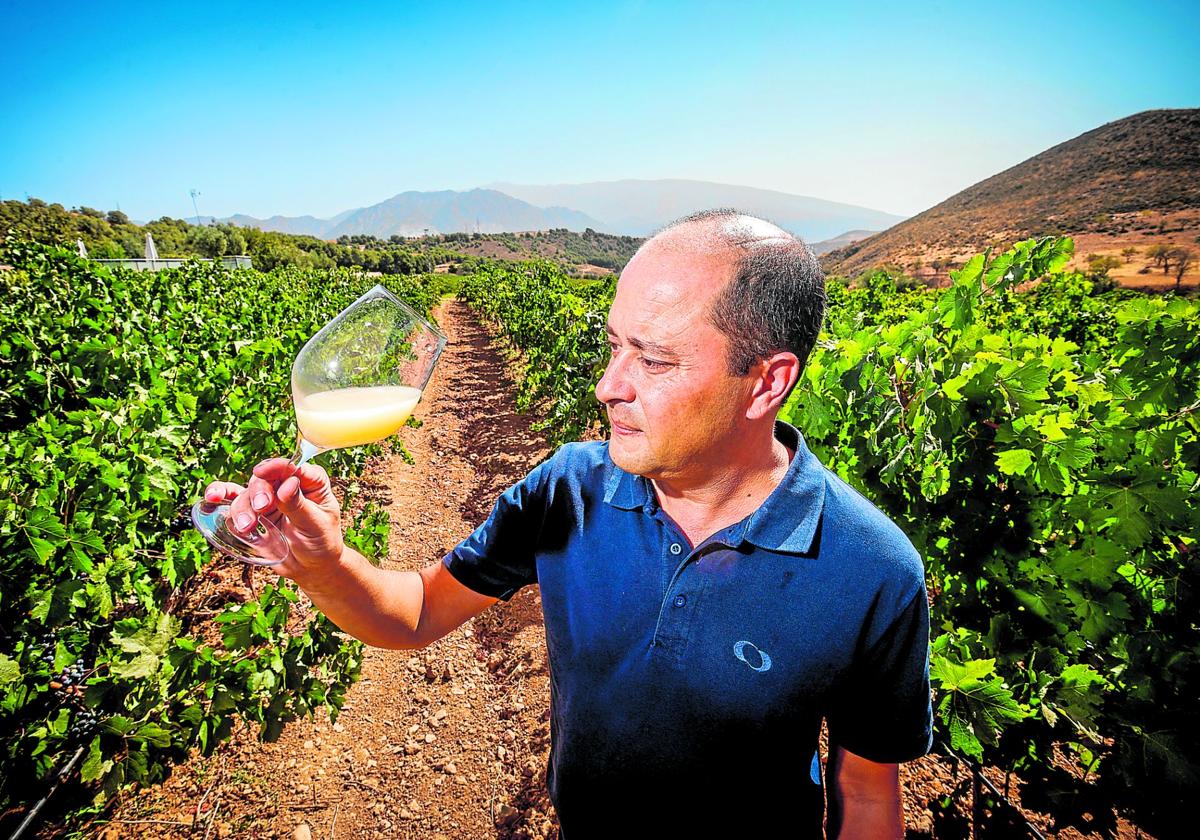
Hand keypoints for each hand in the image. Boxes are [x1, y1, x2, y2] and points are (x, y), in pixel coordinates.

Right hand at [203, 458, 344, 584]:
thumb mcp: (315, 524)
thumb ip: (299, 505)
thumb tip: (287, 484)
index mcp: (310, 482)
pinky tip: (211, 499)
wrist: (311, 568)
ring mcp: (268, 499)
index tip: (263, 472)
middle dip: (258, 491)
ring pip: (247, 493)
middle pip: (265, 478)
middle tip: (261, 507)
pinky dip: (220, 496)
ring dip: (242, 508)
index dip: (277, 467)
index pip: (292, 467)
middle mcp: (286, 486)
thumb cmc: (321, 543)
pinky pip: (232, 500)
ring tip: (247, 527)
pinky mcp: (253, 513)